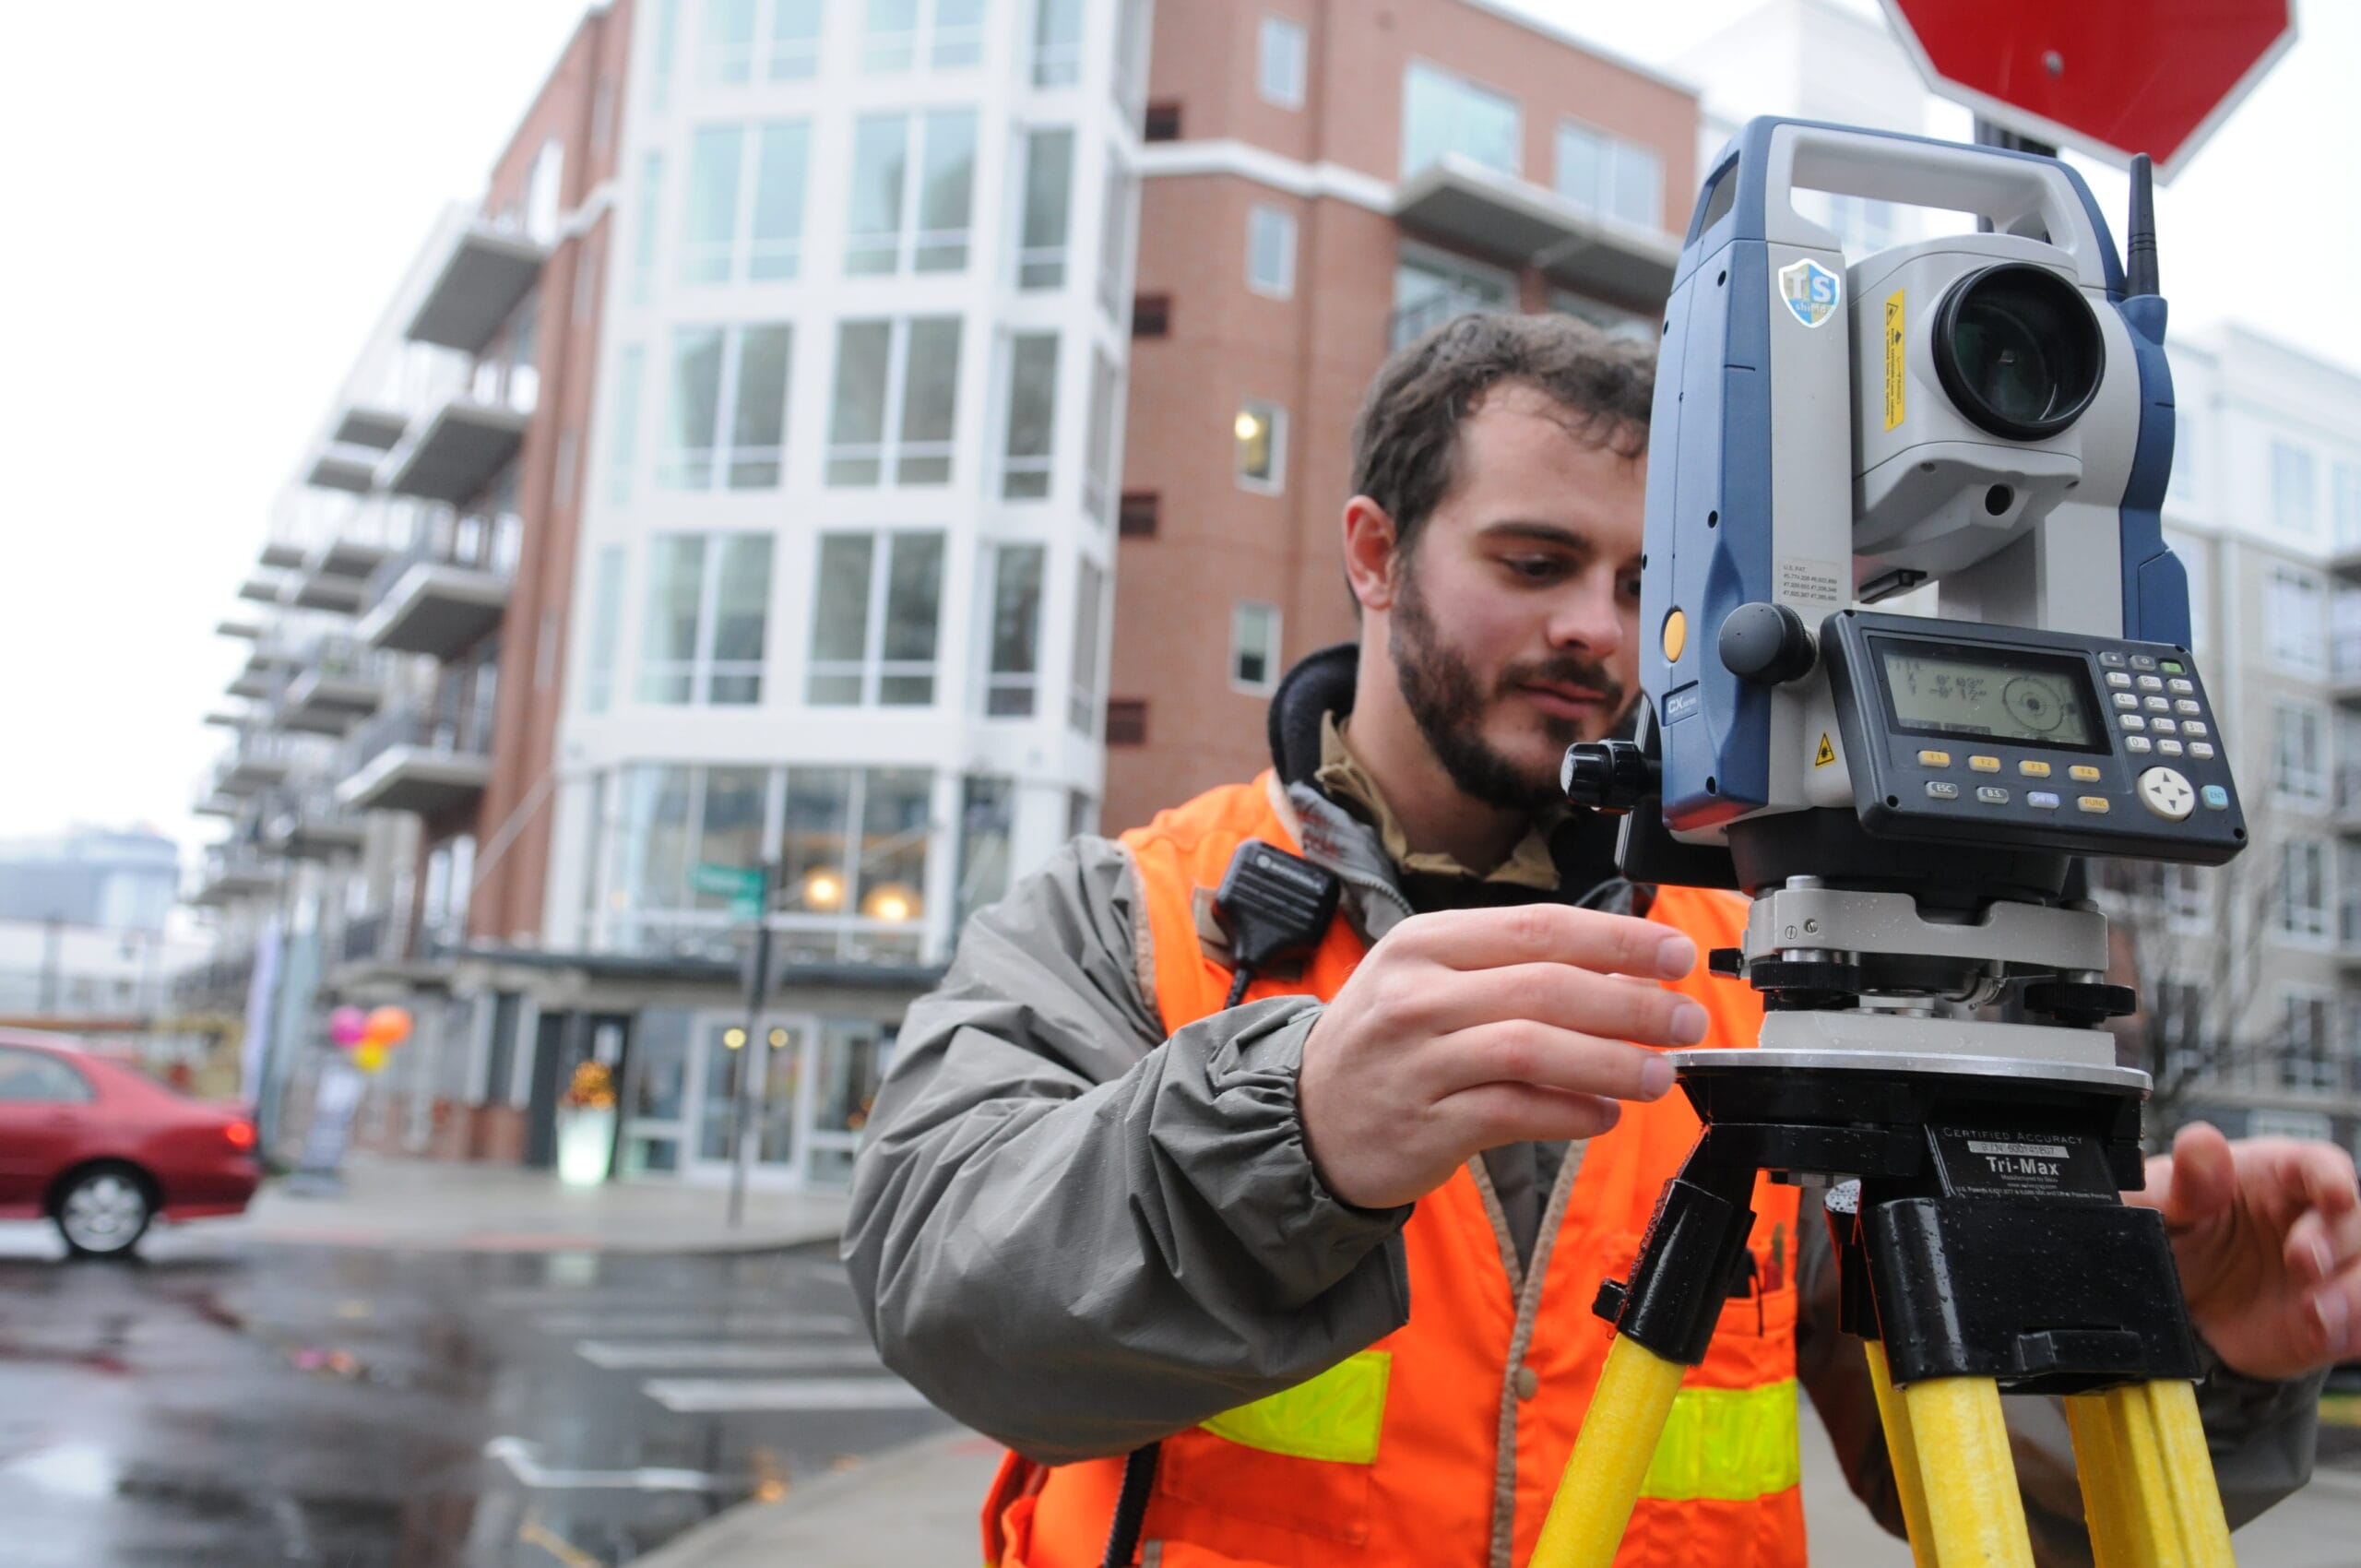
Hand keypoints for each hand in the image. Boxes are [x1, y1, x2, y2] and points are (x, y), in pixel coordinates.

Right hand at [1295, 904, 1704, 1209]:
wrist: (1305, 1120)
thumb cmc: (1385, 1044)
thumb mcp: (1428, 981)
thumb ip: (1512, 971)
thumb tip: (1623, 972)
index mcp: (1424, 944)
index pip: (1537, 928)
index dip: (1617, 939)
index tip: (1673, 953)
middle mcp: (1417, 995)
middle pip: (1546, 987)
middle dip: (1632, 1002)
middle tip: (1685, 1019)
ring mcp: (1419, 1061)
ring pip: (1534, 1050)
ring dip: (1612, 1060)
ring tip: (1661, 1073)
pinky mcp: (1427, 1124)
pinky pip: (1516, 1113)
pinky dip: (1572, 1113)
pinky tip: (1606, 1114)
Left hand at [2123, 1122, 2360, 1378]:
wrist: (2172, 1300)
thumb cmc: (2175, 1234)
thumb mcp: (2160, 1203)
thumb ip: (2185, 1180)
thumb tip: (2203, 1145)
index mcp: (2275, 1176)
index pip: (2318, 1164)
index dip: (2332, 1177)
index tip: (2335, 1193)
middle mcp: (2312, 1220)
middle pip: (2354, 1221)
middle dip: (2337, 1240)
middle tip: (2302, 1260)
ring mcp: (2328, 1273)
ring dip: (2353, 1295)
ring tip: (2315, 1312)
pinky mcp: (2331, 1320)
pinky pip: (2358, 1327)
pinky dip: (2349, 1331)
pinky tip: (2319, 1334)